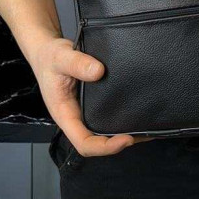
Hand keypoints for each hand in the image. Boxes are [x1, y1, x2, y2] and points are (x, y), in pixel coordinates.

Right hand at [27, 35, 154, 156]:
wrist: (48, 51)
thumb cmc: (50, 57)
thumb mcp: (60, 57)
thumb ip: (77, 63)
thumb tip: (99, 71)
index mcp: (65, 115)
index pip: (84, 143)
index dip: (105, 147)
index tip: (127, 139)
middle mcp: (76, 117)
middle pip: (98, 141)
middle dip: (120, 143)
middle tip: (146, 135)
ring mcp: (85, 111)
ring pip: (105, 130)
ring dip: (126, 132)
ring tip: (150, 127)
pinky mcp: (94, 102)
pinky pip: (108, 114)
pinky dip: (124, 117)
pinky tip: (140, 111)